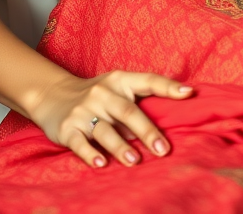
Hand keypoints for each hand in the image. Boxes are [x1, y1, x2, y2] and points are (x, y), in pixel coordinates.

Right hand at [28, 69, 192, 167]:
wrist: (53, 95)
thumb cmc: (97, 95)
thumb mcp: (118, 88)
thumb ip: (140, 100)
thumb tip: (172, 120)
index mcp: (120, 80)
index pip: (148, 80)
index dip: (169, 86)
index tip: (189, 93)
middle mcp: (103, 93)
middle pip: (128, 111)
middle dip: (147, 131)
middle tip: (163, 150)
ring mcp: (84, 110)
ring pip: (105, 130)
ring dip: (121, 146)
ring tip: (136, 161)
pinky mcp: (68, 128)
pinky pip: (80, 142)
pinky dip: (90, 153)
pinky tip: (101, 163)